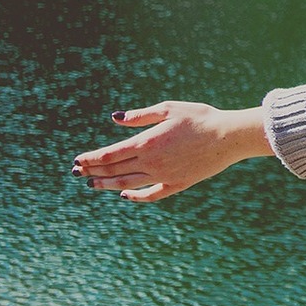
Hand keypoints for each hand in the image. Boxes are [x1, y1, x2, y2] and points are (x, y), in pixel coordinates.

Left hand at [72, 101, 273, 201]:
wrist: (228, 137)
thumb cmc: (200, 118)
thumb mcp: (169, 109)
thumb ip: (140, 116)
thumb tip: (115, 118)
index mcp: (146, 143)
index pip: (109, 155)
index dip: (90, 158)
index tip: (77, 161)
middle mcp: (151, 163)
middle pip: (113, 170)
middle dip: (93, 171)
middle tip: (77, 173)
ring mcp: (163, 176)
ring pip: (126, 183)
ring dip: (106, 184)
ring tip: (92, 185)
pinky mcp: (177, 184)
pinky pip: (150, 194)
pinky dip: (134, 197)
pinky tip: (124, 194)